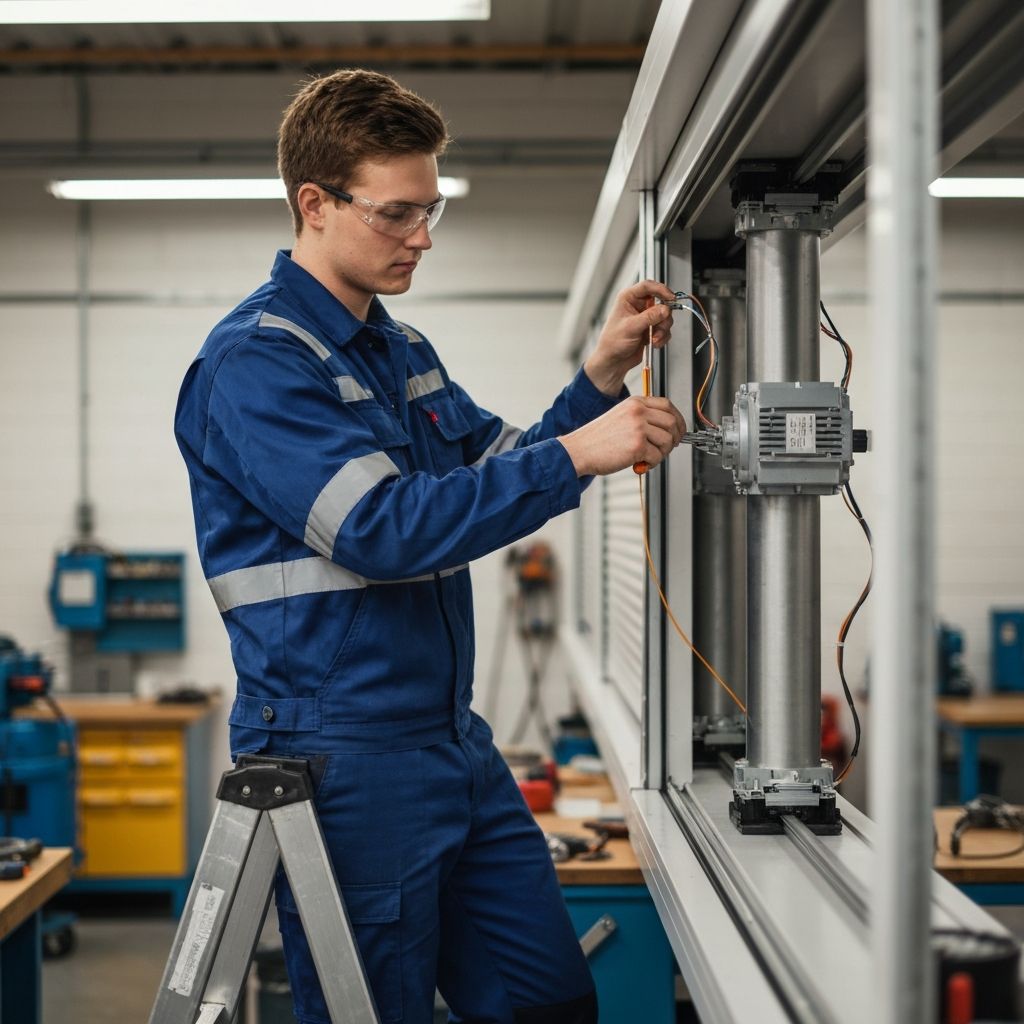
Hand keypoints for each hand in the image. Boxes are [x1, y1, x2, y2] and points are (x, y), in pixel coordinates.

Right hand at [558, 397, 686, 476]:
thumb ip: (642, 419)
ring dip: (662, 453)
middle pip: (672, 422)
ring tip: (647, 458)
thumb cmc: (596, 440)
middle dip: (673, 439)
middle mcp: (638, 412)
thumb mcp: (621, 418)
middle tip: (665, 449)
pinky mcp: (637, 445)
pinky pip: (657, 456)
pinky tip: (639, 463)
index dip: (677, 420)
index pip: (667, 406)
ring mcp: (638, 427)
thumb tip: (667, 430)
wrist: (578, 451)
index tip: (678, 430)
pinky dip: (651, 463)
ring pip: (667, 440)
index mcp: (634, 403)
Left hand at [583, 280, 675, 396]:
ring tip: (653, 339)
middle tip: (660, 325)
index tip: (671, 298)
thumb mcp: (631, 327)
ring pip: (665, 317)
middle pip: (661, 302)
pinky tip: (654, 343)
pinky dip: (662, 337)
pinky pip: (665, 329)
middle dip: (663, 316)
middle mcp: (638, 306)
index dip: (661, 290)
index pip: (648, 286)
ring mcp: (646, 318)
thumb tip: (665, 309)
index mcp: (628, 298)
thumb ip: (649, 317)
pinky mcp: (652, 329)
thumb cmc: (612, 343)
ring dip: (662, 330)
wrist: (614, 362)